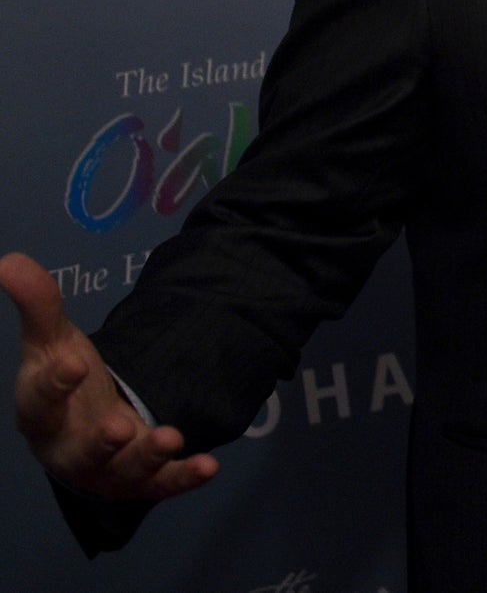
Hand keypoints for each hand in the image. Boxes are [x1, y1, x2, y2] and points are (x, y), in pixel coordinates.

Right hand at [1, 253, 218, 499]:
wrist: (83, 422)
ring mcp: (106, 468)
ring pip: (123, 471)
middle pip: (80, 452)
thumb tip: (9, 260)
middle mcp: (68, 448)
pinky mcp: (140, 480)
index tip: (74, 362)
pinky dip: (183, 476)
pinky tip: (209, 464)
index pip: (40, 403)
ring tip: (170, 437)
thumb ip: (38, 304)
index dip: (54, 385)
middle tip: (120, 425)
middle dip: (101, 441)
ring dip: (146, 458)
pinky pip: (162, 484)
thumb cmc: (62, 377)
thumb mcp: (51, 340)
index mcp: (40, 415)